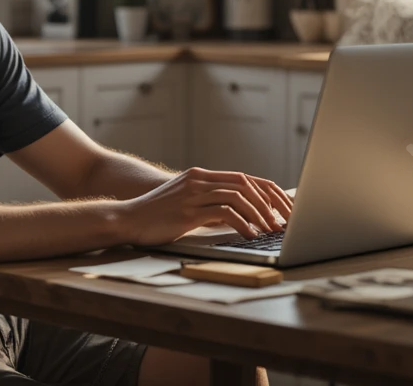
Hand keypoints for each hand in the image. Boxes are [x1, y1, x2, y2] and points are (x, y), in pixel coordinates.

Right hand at [114, 167, 294, 245]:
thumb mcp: (186, 203)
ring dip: (260, 214)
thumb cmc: (157, 216)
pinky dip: (243, 224)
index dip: (268, 192)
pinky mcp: (189, 210)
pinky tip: (250, 235)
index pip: (245, 178)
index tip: (284, 208)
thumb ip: (209, 203)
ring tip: (271, 230)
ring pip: (239, 196)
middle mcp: (200, 180)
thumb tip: (239, 217)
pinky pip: (225, 213)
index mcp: (201, 176)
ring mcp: (194, 193)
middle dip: (271, 203)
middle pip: (247, 184)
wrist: (127, 218)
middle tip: (285, 221)